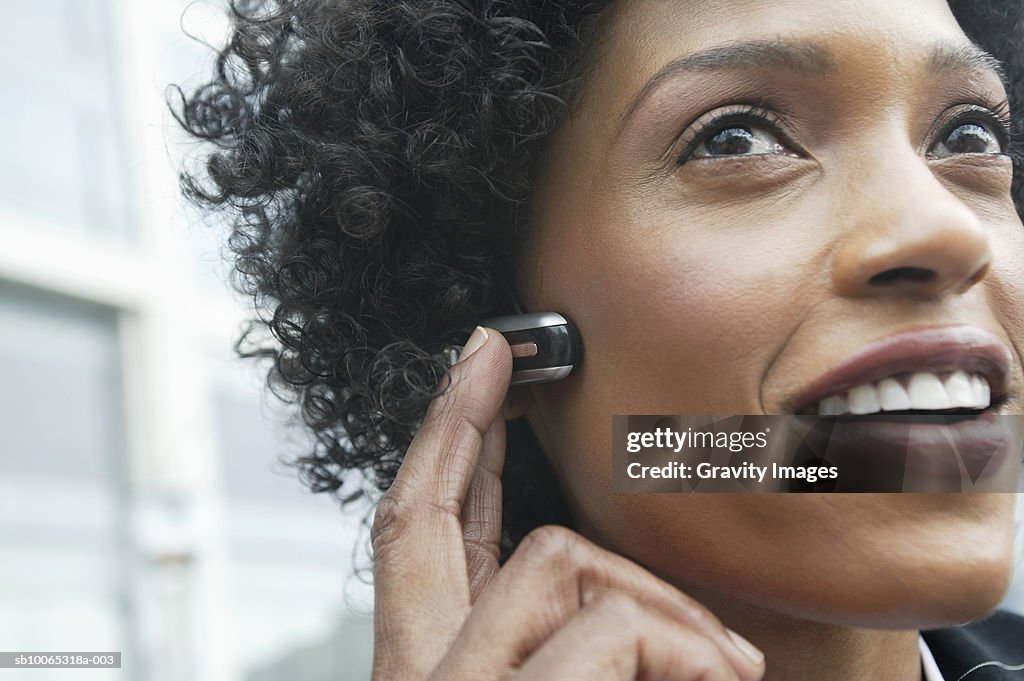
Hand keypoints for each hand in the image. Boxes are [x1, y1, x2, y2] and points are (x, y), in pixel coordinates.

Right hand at [370, 326, 765, 680]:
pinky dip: (686, 650)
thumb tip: (629, 582)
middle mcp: (424, 678)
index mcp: (439, 667)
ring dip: (662, 607)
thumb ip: (579, 629)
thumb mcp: (577, 679)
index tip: (473, 368)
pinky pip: (614, 624)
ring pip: (553, 558)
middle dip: (457, 420)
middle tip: (492, 351)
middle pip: (427, 516)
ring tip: (729, 669)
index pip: (422, 538)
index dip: (440, 446)